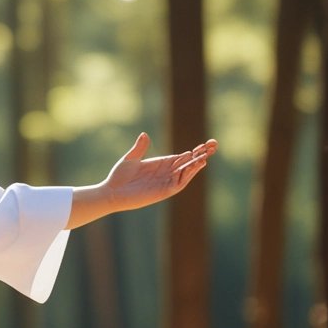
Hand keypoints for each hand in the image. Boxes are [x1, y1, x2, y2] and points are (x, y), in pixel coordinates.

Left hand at [67, 132, 216, 228]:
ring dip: (196, 164)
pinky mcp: (164, 191)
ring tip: (206, 155)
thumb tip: (144, 134)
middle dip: (202, 154)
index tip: (207, 143)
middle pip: (188, 163)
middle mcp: (166, 173)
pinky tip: (194, 166)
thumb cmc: (119, 177)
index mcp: (161, 164)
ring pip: (186, 172)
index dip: (195, 150)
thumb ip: (140, 148)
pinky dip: (188, 175)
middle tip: (214, 145)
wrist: (112, 192)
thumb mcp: (131, 159)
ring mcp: (166, 182)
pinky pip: (179, 182)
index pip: (182, 156)